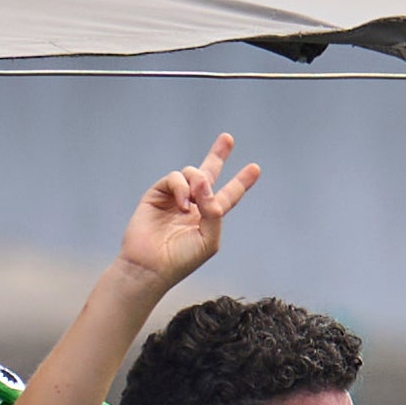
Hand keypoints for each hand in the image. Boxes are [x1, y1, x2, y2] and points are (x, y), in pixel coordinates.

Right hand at [113, 134, 258, 295]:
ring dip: (198, 183)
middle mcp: (193, 204)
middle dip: (218, 155)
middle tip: (228, 138)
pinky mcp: (157, 194)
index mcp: (209, 217)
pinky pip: (175, 178)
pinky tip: (183, 205)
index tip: (255, 168)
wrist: (150, 266)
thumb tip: (204, 182)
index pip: (229, 195)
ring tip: (192, 204)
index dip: (241, 182)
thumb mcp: (209, 239)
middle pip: (208, 173)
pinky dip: (181, 187)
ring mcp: (174, 198)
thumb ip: (214, 211)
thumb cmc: (181, 259)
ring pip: (192, 173)